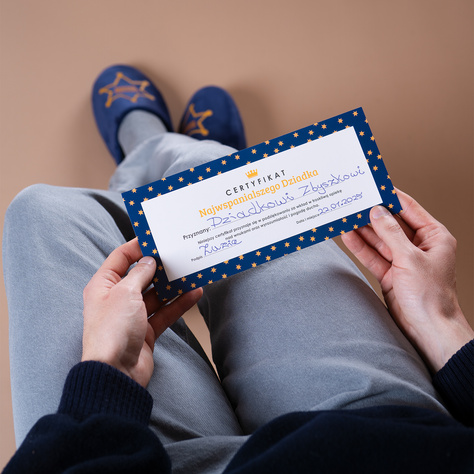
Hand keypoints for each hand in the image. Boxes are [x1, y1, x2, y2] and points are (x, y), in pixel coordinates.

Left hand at [82, 239, 202, 386]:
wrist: (115, 373)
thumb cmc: (112, 330)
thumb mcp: (125, 293)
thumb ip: (140, 274)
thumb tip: (149, 261)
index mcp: (103, 285)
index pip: (120, 258)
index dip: (138, 246)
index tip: (157, 238)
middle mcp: (117, 298)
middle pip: (142, 276)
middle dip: (161, 267)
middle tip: (179, 255)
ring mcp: (132, 315)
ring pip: (157, 295)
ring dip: (174, 286)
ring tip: (192, 273)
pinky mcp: (146, 331)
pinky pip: (165, 312)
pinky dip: (179, 304)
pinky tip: (194, 294)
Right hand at [341, 189, 472, 372]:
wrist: (428, 330)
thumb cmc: (431, 296)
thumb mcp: (410, 258)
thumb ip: (391, 233)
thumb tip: (377, 211)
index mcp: (434, 237)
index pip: (409, 209)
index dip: (390, 196)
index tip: (373, 186)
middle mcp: (418, 247)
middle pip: (391, 224)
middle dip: (372, 214)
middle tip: (353, 202)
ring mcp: (403, 260)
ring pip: (379, 240)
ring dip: (362, 230)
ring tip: (344, 216)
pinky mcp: (390, 274)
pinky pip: (373, 256)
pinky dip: (360, 247)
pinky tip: (347, 236)